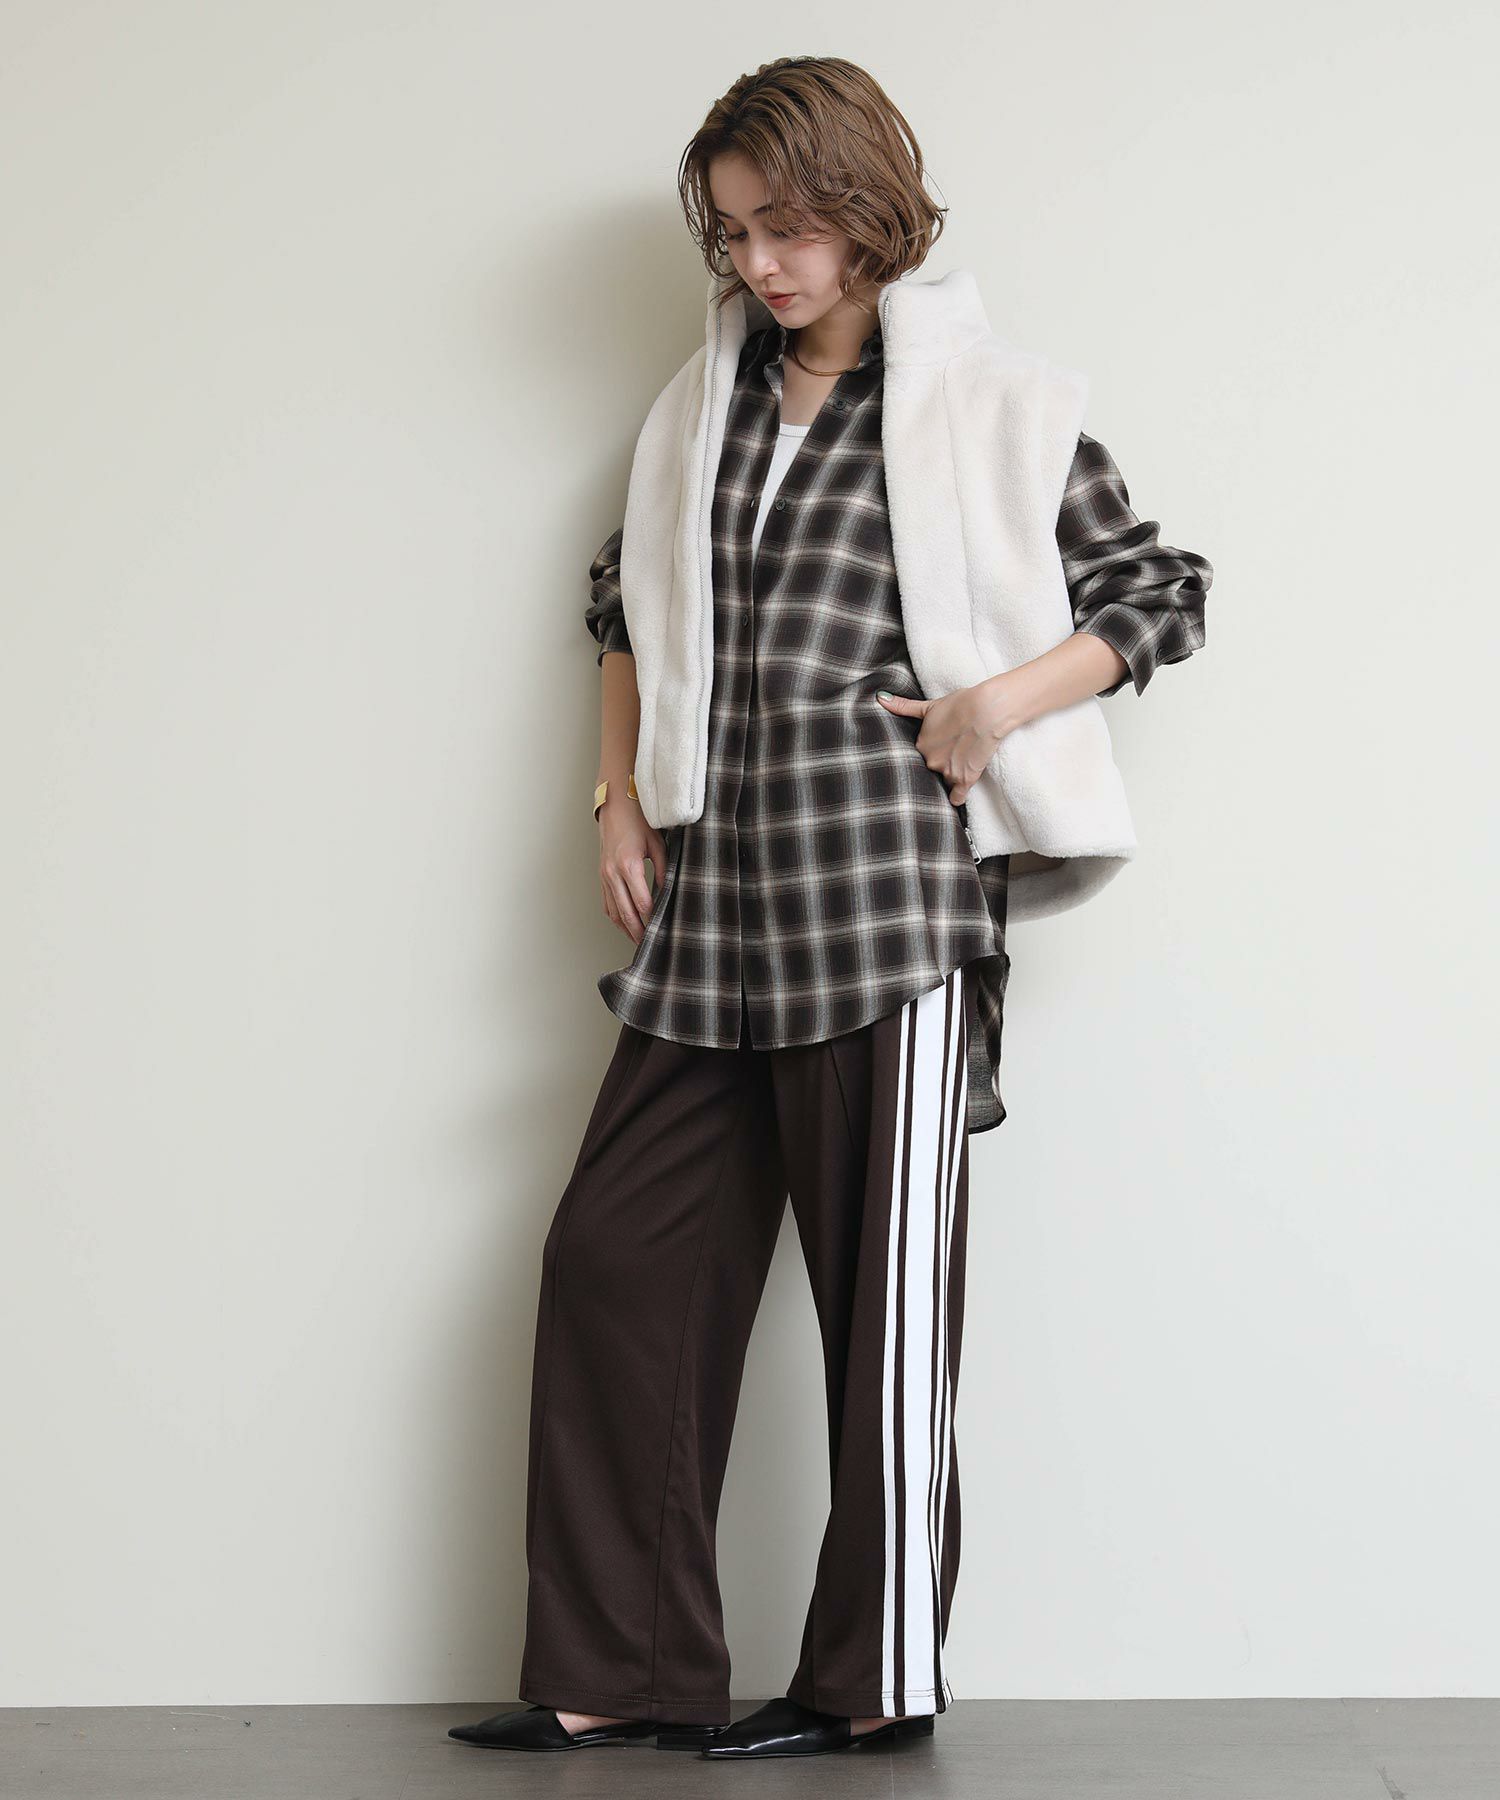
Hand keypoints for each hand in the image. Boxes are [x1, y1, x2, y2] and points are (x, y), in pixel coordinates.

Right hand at [598, 795, 668, 944]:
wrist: (615, 805)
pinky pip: (607, 903)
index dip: (653, 920)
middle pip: (626, 913)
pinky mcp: (602, 875)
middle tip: (651, 945)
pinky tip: (625, 925)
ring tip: (638, 941)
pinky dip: (616, 917)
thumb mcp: (657, 844)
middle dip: (639, 931)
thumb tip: (669, 893)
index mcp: (629, 866)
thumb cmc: (638, 821)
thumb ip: (663, 870)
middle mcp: (613, 873)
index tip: (663, 930)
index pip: (642, 903)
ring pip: (613, 912)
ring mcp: (604, 875)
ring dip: (626, 928)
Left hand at [875, 678, 1022, 805]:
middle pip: (931, 768)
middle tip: (952, 754)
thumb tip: (880, 698)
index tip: (940, 746)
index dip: (932, 750)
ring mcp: (947, 772)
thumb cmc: (961, 704)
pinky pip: (956, 798)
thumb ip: (903, 706)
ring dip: (948, 778)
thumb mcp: (929, 705)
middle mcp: (930, 760)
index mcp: (920, 745)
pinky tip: (956, 797)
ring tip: (958, 767)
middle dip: (939, 763)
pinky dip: (957, 798)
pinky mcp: (965, 779)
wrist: (986, 710)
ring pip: (942, 782)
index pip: (920, 755)